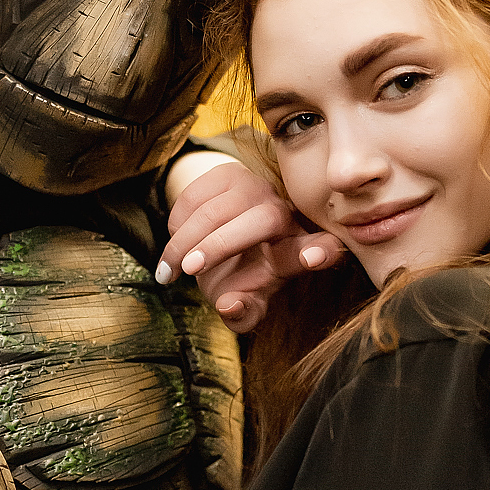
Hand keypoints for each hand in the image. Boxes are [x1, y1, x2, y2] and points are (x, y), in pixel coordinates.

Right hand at [157, 157, 343, 332]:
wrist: (215, 240)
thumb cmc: (237, 277)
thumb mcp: (243, 301)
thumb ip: (242, 315)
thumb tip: (230, 306)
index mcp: (296, 251)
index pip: (320, 249)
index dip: (320, 252)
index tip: (312, 258)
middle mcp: (283, 214)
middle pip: (266, 220)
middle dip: (222, 244)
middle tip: (190, 269)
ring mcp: (256, 189)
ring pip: (220, 209)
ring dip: (187, 240)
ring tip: (169, 271)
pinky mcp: (227, 174)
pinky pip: (196, 196)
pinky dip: (177, 224)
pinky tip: (176, 242)